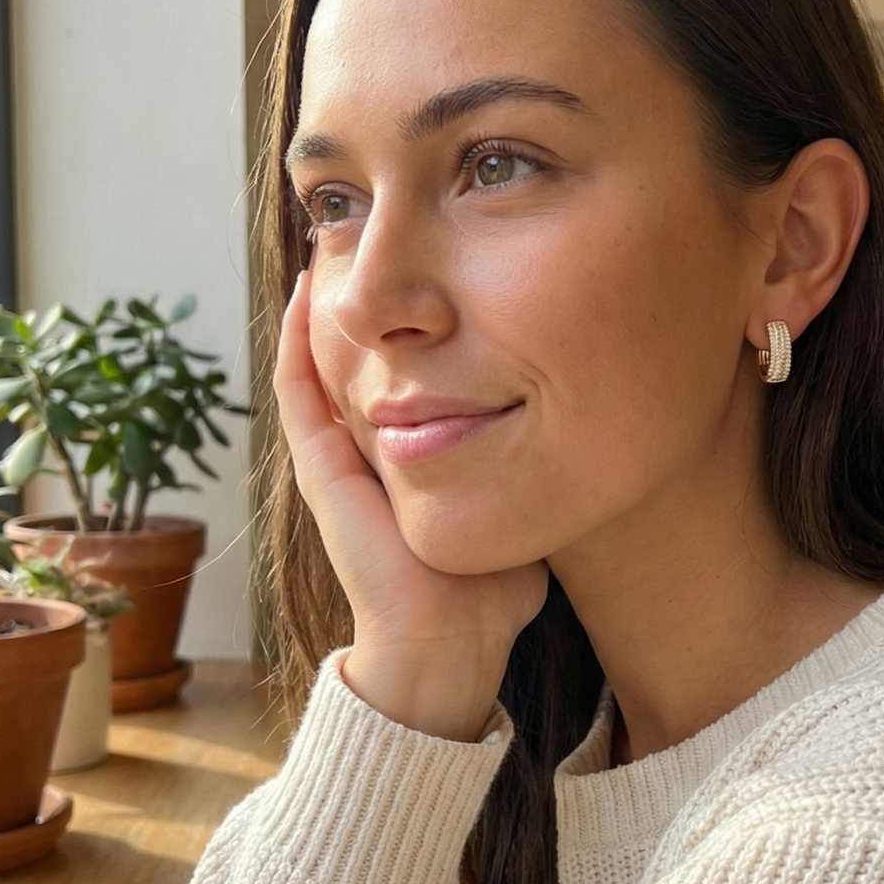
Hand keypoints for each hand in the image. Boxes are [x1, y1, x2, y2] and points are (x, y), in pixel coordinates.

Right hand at [274, 271, 547, 740]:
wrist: (449, 646)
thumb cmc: (491, 595)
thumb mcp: (522, 510)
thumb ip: (541, 476)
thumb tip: (587, 437)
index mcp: (410, 463)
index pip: (404, 379)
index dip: (409, 328)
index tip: (431, 274)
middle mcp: (367, 456)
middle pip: (355, 360)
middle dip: (363, 302)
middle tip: (369, 237)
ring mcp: (336, 464)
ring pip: (315, 366)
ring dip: (321, 308)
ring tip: (328, 241)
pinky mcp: (321, 474)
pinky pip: (298, 395)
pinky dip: (296, 342)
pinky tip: (304, 291)